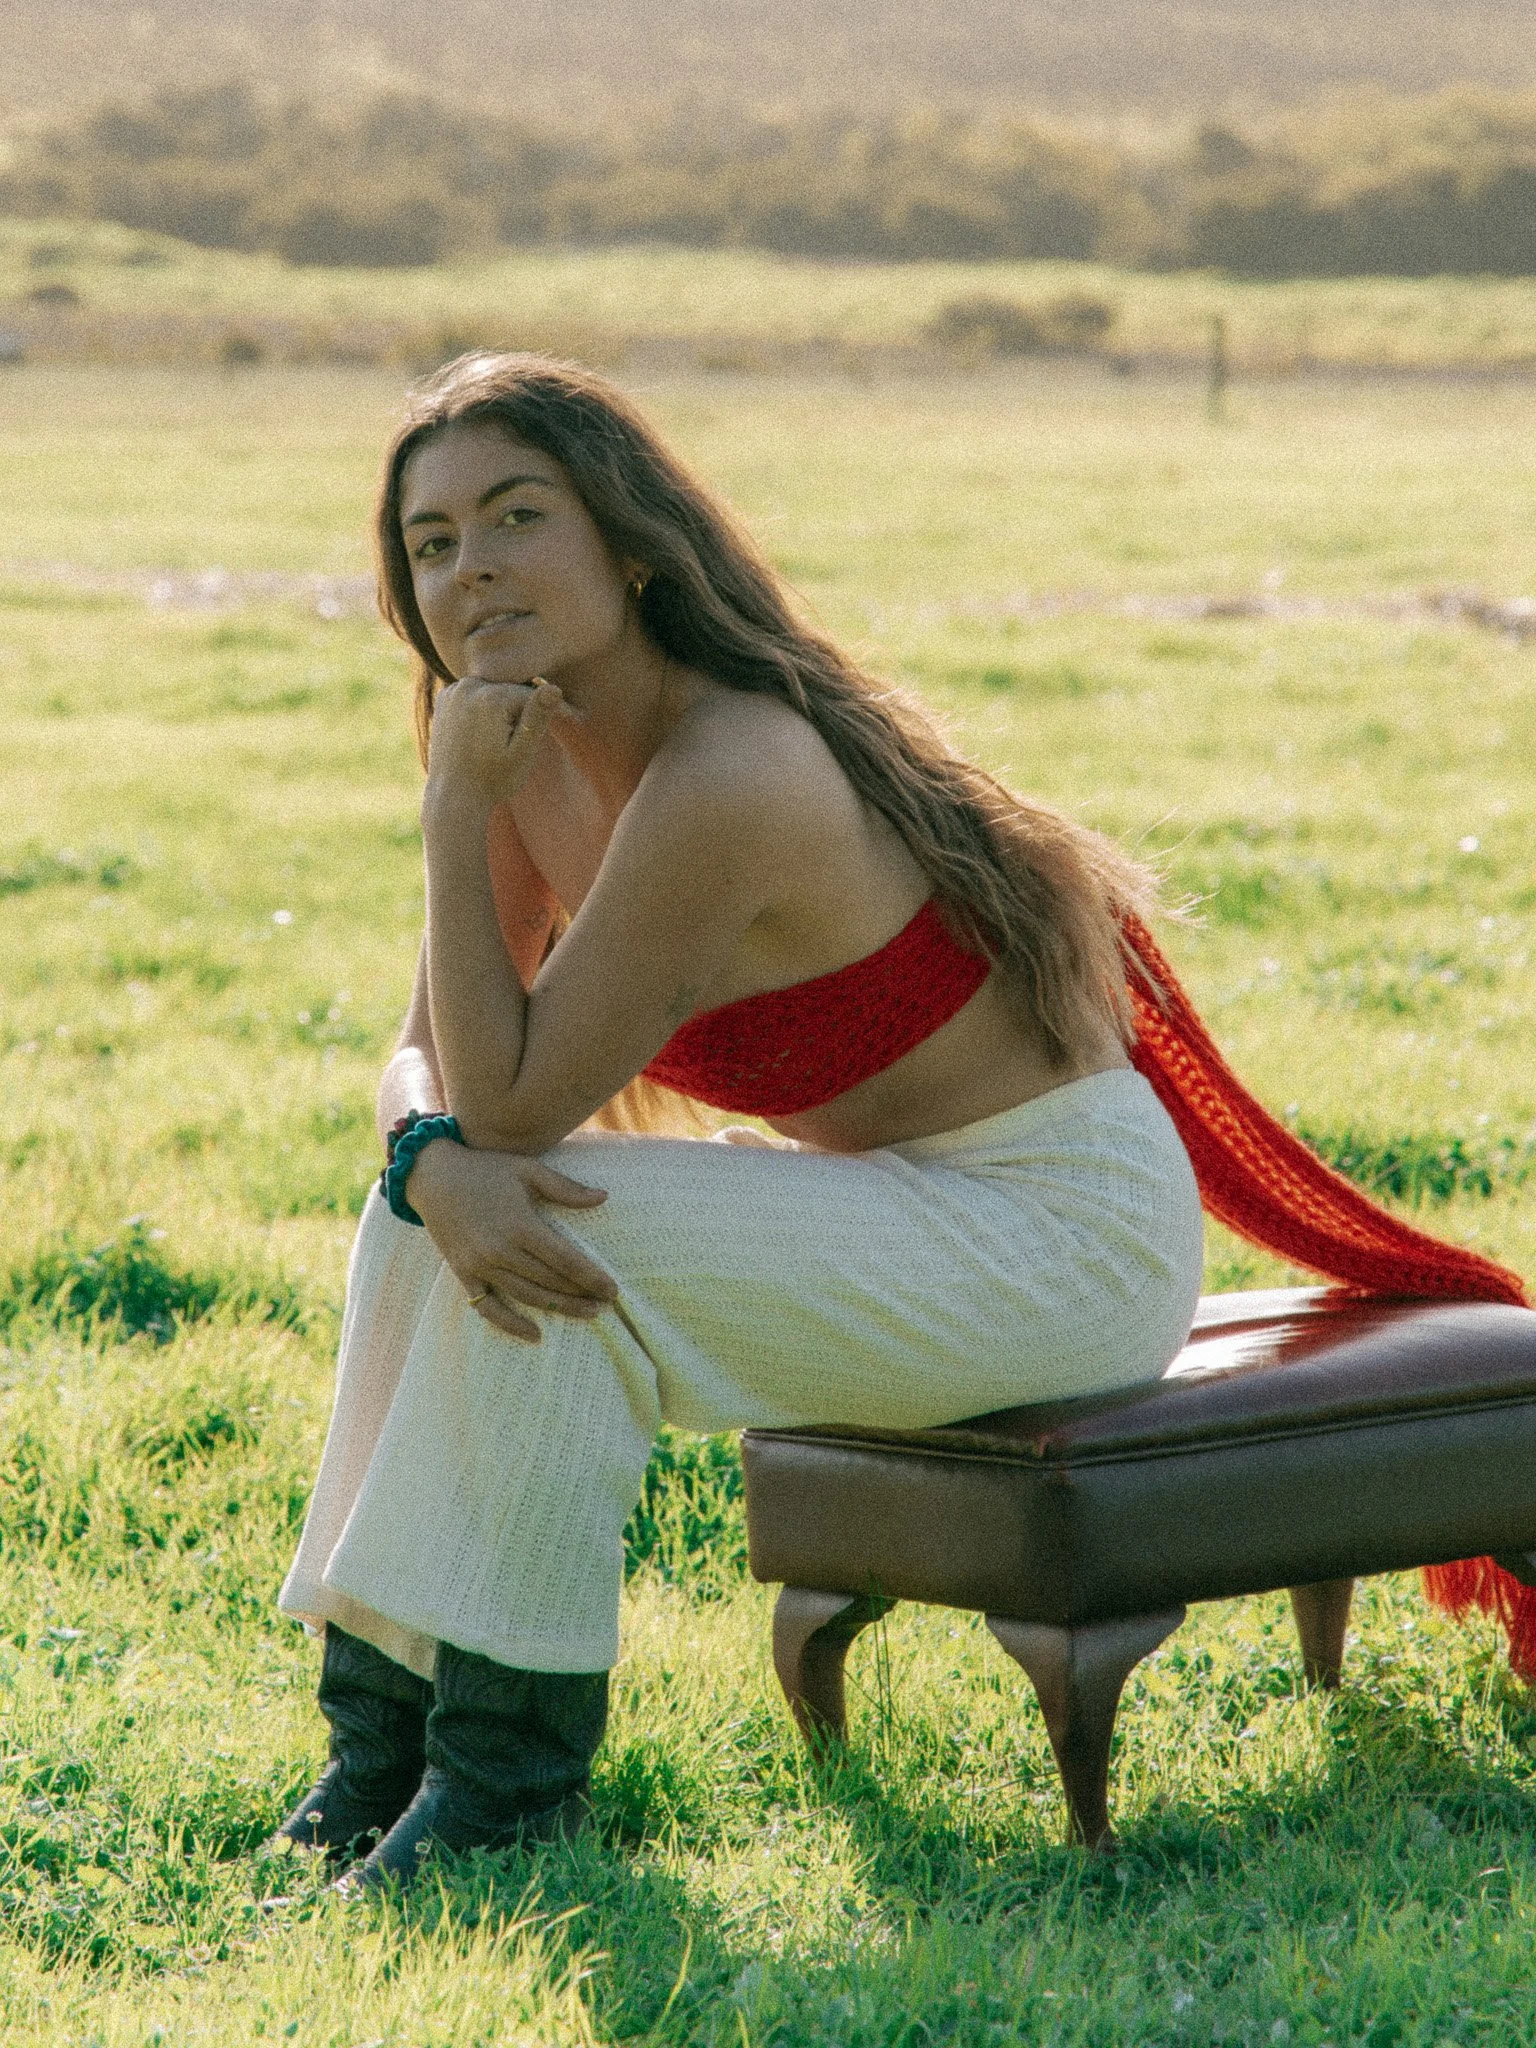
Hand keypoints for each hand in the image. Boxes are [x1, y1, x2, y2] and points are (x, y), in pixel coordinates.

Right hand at [405, 1139, 617, 1341]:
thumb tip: (604, 1197)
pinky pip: (488, 1307)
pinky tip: (535, 1334)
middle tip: (606, 1304)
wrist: (433, 1175)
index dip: (590, 1277)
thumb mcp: (528, 1170)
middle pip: (550, 1281)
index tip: (612, 1290)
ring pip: (527, 1296)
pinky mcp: (464, 1274)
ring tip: (586, 1314)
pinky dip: (510, 1324)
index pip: (564, 1260)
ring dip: (558, 1309)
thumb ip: (565, 1188)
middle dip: (581, 1295)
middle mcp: (501, 1250)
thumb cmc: (485, 1170)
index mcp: (521, 1225)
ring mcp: (481, 1265)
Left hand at [427, 675, 583, 806]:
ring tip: (504, 737)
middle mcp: (469, 686)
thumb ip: (537, 718)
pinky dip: (484, 706)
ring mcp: (454, 690)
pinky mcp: (445, 698)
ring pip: (494, 690)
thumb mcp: (522, 752)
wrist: (453, 795)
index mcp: (491, 698)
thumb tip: (553, 688)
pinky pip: (476, 694)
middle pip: (511, 690)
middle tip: (527, 738)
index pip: (530, 695)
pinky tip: (485, 731)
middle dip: (522, 709)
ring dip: (504, 707)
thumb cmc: (493, 780)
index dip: (546, 711)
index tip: (564, 722)